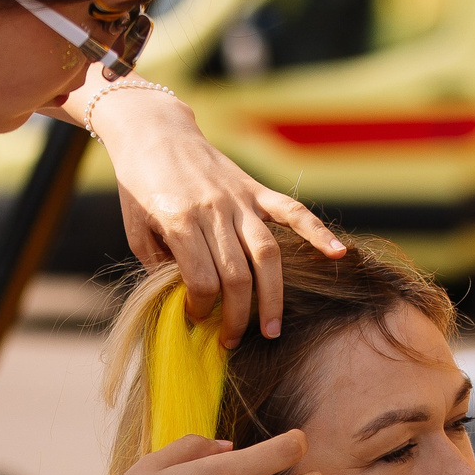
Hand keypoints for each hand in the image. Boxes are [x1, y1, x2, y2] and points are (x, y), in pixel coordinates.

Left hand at [90, 88, 346, 347]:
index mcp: (180, 220)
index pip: (202, 280)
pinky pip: (292, 212)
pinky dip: (317, 232)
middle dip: (236, 316)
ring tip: (271, 330)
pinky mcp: (256, 189)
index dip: (201, 308)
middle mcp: (214, 210)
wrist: (155, 133)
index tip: (196, 318)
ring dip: (271, 297)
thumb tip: (187, 300)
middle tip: (230, 341)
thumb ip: (161, 265)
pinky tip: (337, 254)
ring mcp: (240, 199)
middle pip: (237, 275)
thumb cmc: (140, 187)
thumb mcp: (137, 230)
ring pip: (266, 254)